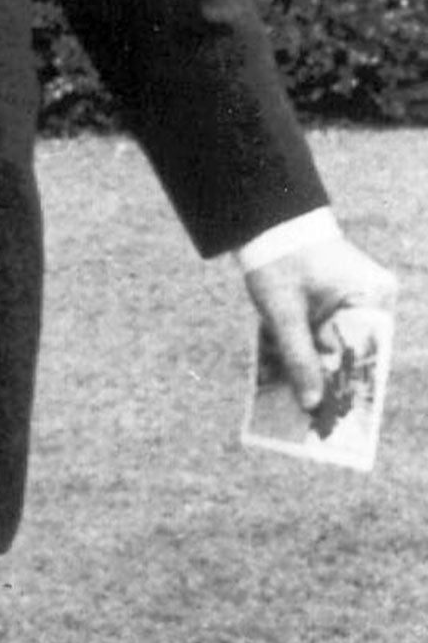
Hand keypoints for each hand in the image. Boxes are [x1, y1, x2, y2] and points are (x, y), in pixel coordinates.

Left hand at [242, 230, 396, 413]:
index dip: (353, 387)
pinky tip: (292, 373)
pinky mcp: (342, 298)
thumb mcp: (283, 313)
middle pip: (356, 351)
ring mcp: (361, 298)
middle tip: (315, 418)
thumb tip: (313, 404)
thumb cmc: (278, 260)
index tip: (340, 420)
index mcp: (372, 296)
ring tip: (300, 403)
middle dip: (334, 381)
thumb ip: (299, 357)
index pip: (369, 352)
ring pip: (342, 344)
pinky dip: (314, 347)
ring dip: (321, 366)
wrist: (266, 222)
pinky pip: (332, 331)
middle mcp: (375, 298)